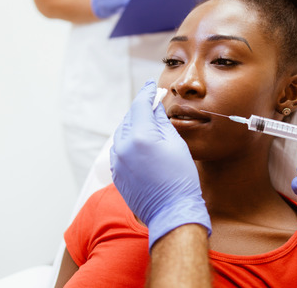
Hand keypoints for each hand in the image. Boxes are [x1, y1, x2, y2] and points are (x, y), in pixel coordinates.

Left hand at [110, 81, 210, 249]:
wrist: (172, 211)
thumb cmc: (180, 177)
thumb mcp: (175, 143)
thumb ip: (161, 122)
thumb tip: (155, 107)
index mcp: (140, 137)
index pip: (140, 105)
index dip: (147, 93)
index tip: (152, 85)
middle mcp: (123, 147)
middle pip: (129, 118)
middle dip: (140, 108)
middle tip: (152, 100)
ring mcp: (116, 162)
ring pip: (122, 133)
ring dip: (133, 124)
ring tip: (147, 120)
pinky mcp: (116, 173)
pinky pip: (119, 149)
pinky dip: (128, 141)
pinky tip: (140, 141)